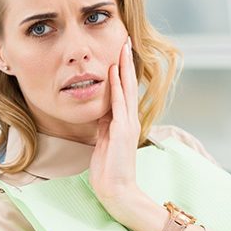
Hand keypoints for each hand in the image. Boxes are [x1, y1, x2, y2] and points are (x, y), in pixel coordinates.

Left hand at [89, 36, 142, 220]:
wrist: (117, 189)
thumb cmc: (109, 168)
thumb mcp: (104, 140)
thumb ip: (104, 123)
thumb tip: (101, 109)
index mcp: (124, 122)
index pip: (124, 91)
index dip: (121, 71)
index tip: (119, 53)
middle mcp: (129, 120)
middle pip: (128, 85)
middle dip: (125, 63)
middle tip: (125, 41)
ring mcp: (127, 125)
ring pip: (126, 90)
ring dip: (123, 69)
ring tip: (123, 49)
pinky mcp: (122, 132)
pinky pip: (118, 106)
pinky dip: (117, 88)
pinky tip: (114, 74)